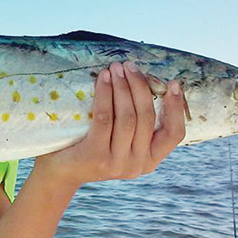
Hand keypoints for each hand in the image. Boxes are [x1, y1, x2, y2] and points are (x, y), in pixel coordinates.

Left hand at [34, 61, 185, 185]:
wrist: (60, 172)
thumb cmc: (92, 146)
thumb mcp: (120, 141)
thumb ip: (136, 124)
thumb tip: (145, 82)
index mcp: (150, 160)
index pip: (174, 135)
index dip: (176, 108)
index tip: (174, 83)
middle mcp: (138, 165)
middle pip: (147, 118)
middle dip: (140, 87)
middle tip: (130, 66)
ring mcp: (117, 163)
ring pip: (127, 117)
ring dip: (123, 88)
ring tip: (116, 68)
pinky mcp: (96, 157)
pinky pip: (104, 118)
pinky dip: (105, 94)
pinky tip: (103, 78)